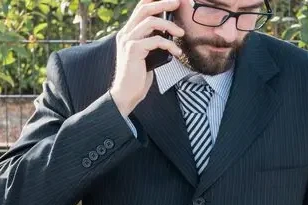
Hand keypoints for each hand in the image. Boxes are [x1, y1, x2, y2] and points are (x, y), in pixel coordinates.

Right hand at [111, 0, 183, 115]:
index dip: (155, 1)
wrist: (126, 93)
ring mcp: (128, 41)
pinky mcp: (133, 50)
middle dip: (163, 3)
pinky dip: (169, 44)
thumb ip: (151, 40)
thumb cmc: (138, 75)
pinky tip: (176, 52)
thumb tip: (169, 30)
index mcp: (128, 32)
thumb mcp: (146, 53)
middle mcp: (125, 33)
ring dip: (169, 26)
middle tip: (178, 3)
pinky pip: (155, 40)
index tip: (171, 1)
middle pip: (145, 8)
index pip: (140, 7)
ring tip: (181, 33)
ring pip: (151, 21)